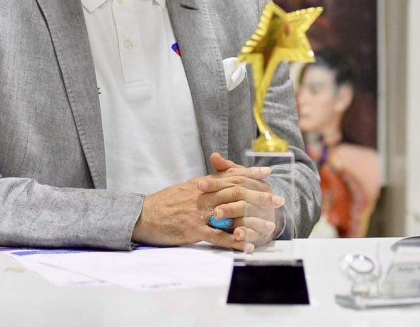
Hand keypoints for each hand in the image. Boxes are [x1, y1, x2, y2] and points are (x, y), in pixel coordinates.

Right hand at [131, 153, 282, 251]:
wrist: (141, 216)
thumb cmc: (162, 204)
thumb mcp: (183, 189)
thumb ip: (202, 184)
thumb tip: (216, 177)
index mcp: (200, 184)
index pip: (229, 175)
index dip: (250, 174)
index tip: (268, 175)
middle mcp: (202, 195)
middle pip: (236, 192)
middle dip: (259, 196)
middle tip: (278, 200)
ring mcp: (198, 213)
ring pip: (231, 214)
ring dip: (253, 220)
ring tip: (270, 226)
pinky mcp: (193, 230)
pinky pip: (218, 237)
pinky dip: (234, 242)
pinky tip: (248, 246)